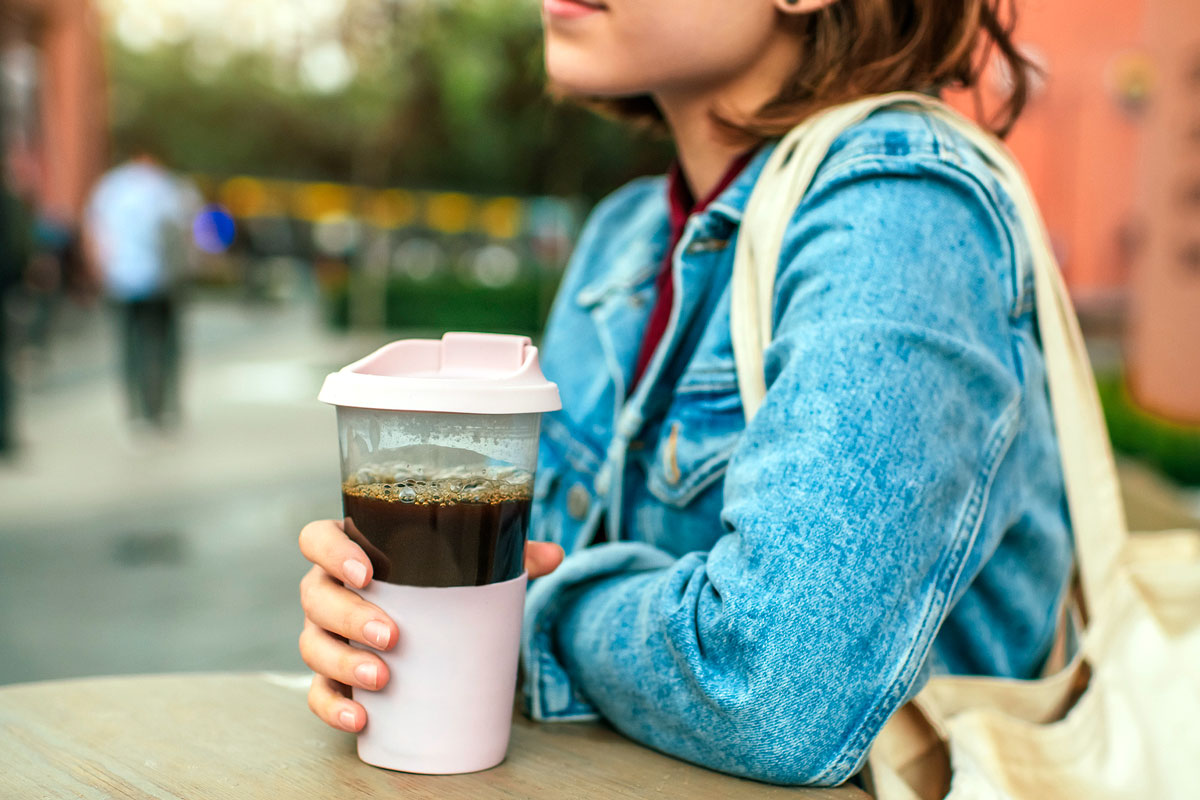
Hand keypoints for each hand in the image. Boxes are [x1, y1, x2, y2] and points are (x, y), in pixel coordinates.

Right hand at [297, 518, 564, 731]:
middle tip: (393, 636)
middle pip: (316, 596)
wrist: (427, 629)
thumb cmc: (438, 585)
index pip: (317, 539)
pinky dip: (333, 705)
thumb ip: (508, 556)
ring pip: (312, 644)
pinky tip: (360, 717)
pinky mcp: (327, 675)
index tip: (365, 571)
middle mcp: (327, 588)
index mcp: (351, 550)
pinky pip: (316, 691)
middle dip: (351, 617)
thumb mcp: (468, 567)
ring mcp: (323, 633)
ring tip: (382, 677)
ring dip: (342, 662)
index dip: (332, 552)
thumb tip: (554, 555)